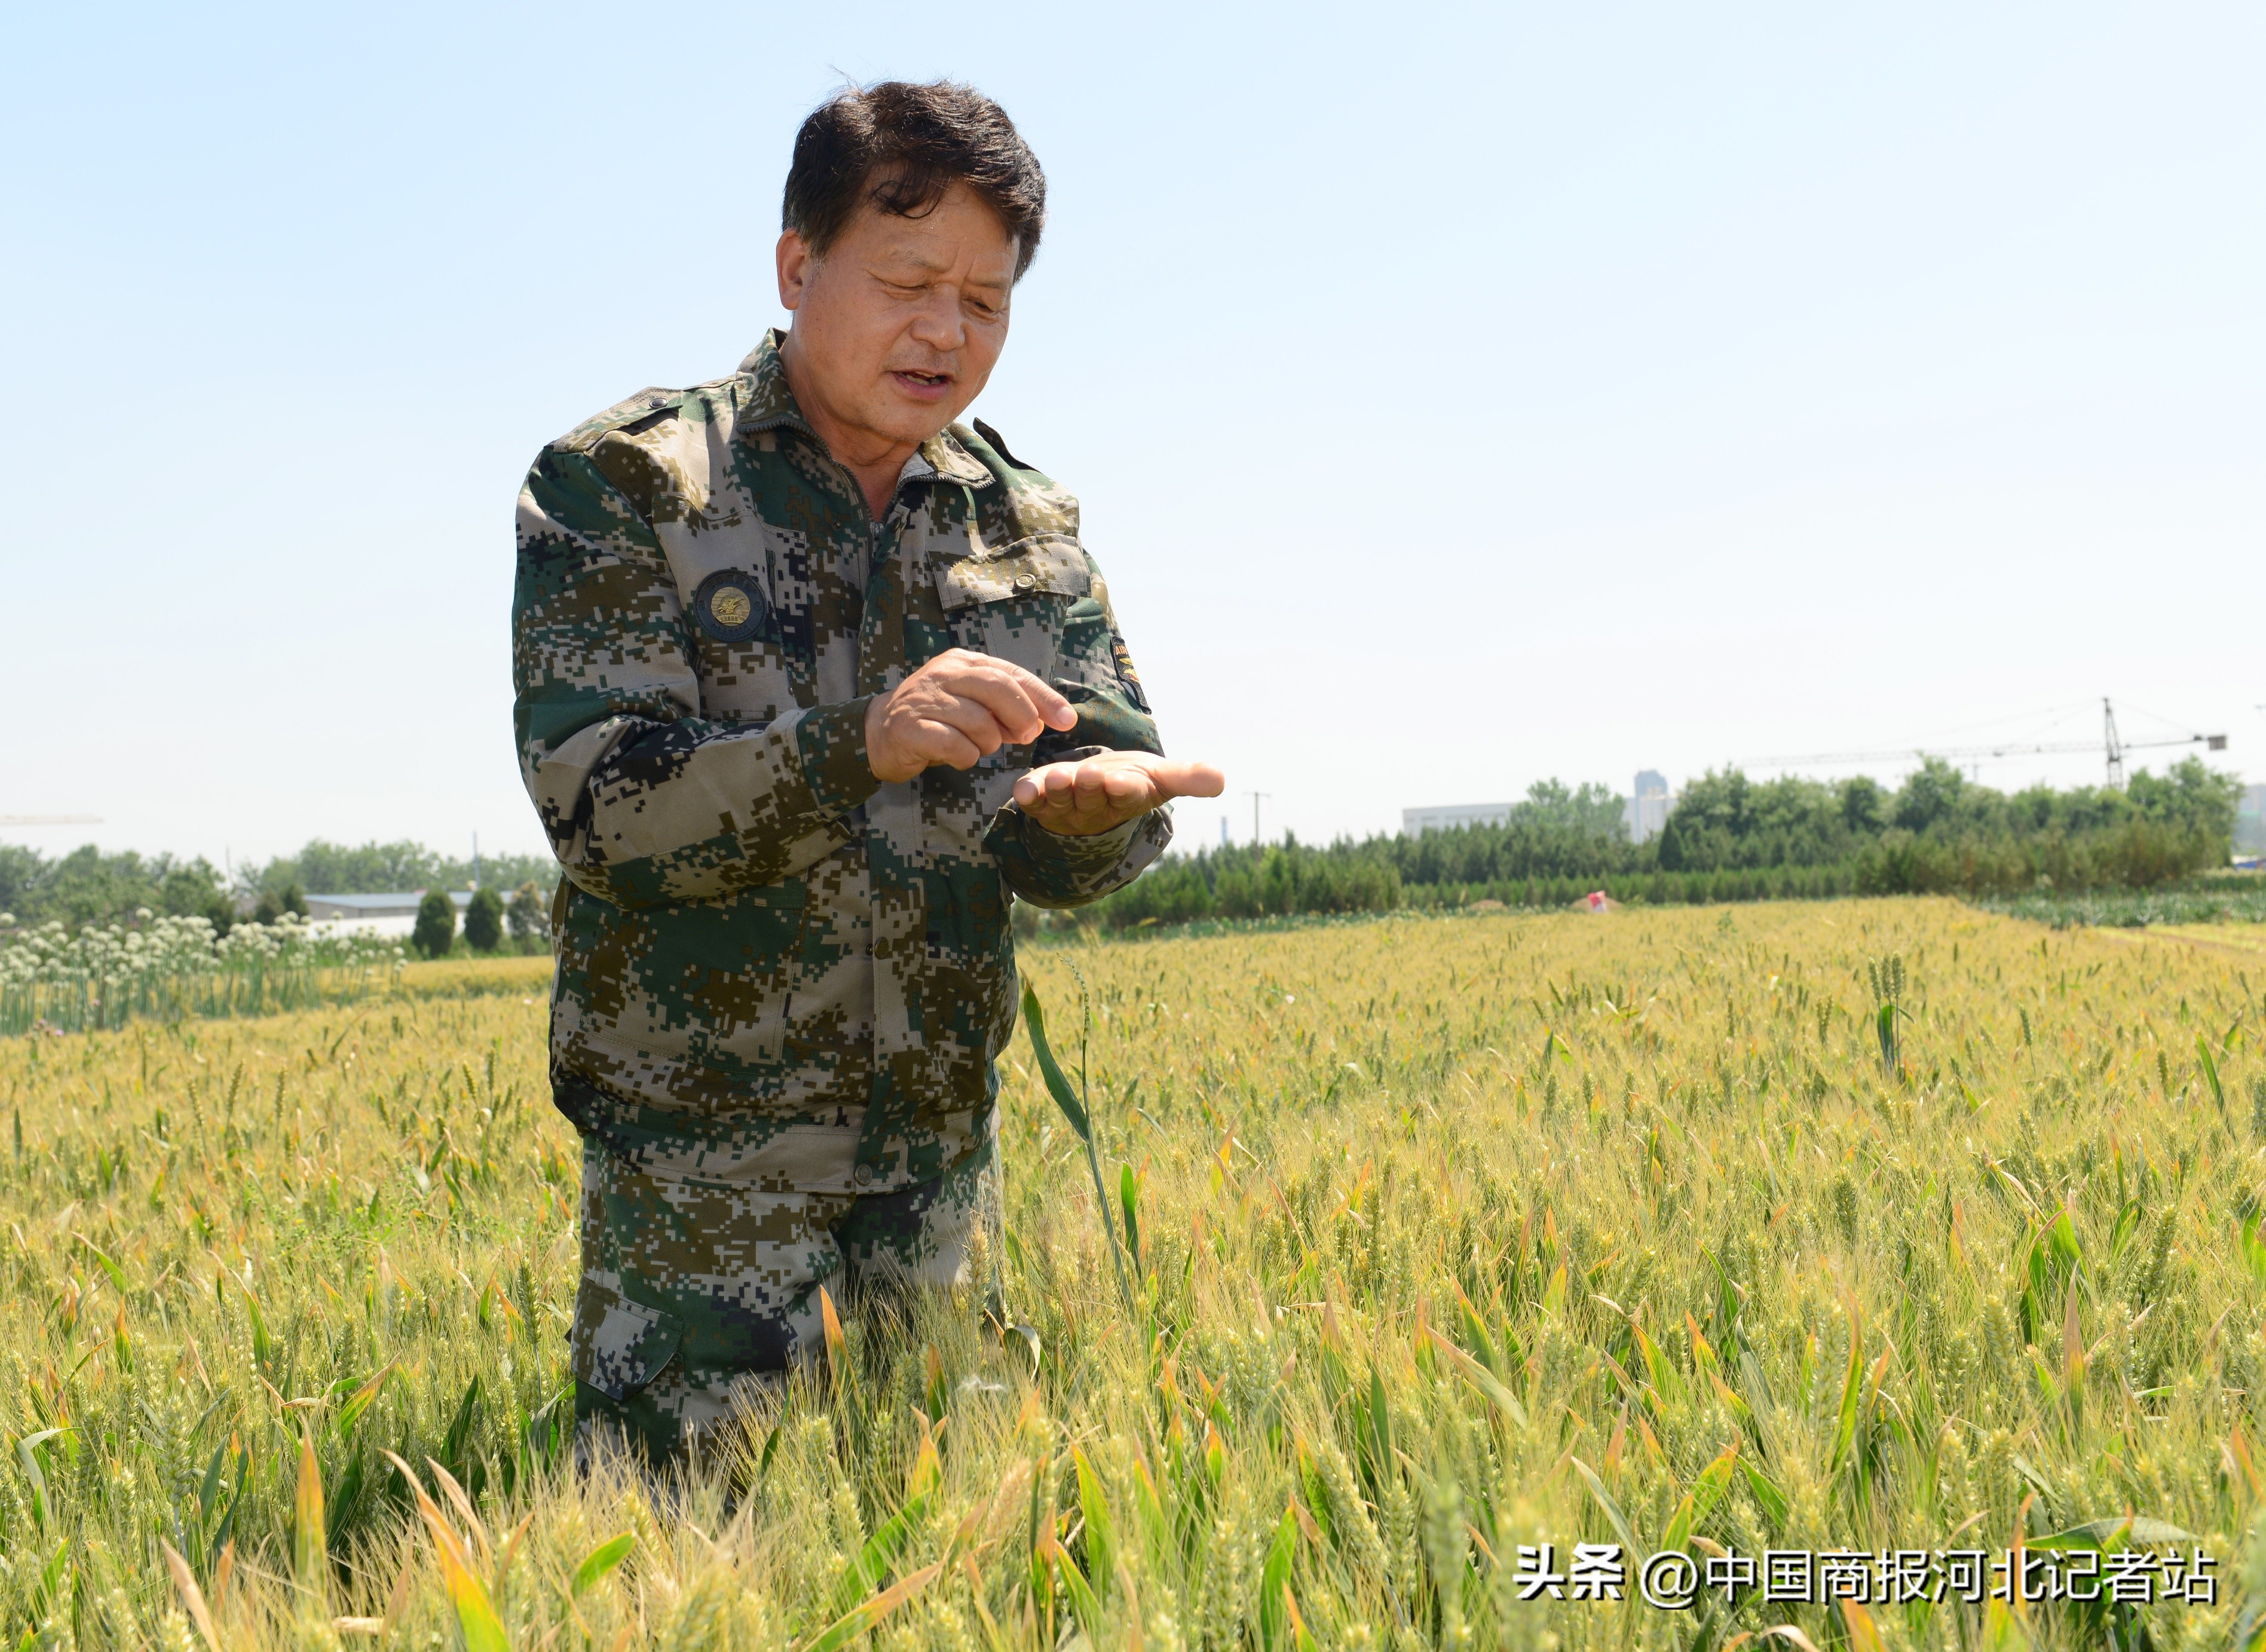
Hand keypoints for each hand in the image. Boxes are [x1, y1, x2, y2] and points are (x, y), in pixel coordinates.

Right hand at [865, 649, 1078, 782]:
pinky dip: (966, 757)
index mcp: (962, 662)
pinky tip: (959, 757)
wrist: (879, 733)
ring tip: (979, 747)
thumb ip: (1003, 710)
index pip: (1011, 673)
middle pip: (997, 687)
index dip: (1043, 697)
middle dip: (1021, 716)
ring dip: (989, 743)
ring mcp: (924, 699)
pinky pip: (954, 745)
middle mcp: (942, 673)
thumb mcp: (972, 705)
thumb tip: (1038, 722)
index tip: (1067, 719)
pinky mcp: (909, 727)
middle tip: (1026, 737)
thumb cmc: (935, 719)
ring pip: (978, 721)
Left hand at [1013, 750, 1226, 836]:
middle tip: (1089, 774)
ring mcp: (1067, 807)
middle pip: (1093, 798)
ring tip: (1058, 778)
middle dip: (1091, 787)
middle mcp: (1096, 807)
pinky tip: (1022, 791)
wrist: (1095, 787)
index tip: (1123, 781)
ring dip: (1058, 791)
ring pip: (1062, 801)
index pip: (1128, 795)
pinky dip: (1027, 795)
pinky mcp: (1041, 801)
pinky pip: (1033, 801)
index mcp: (1128, 798)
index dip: (1124, 789)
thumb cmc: (1131, 779)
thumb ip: (1188, 777)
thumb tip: (1221, 780)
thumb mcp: (1160, 775)